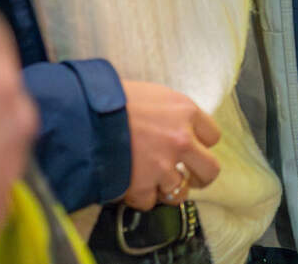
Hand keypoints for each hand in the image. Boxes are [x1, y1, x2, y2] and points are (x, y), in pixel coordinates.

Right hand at [119, 80, 222, 210]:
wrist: (85, 115)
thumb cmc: (112, 97)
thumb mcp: (150, 94)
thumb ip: (169, 113)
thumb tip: (171, 124)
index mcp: (185, 111)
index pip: (213, 136)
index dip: (201, 143)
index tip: (192, 147)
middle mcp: (181, 139)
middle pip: (210, 170)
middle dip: (199, 176)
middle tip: (187, 176)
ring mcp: (163, 165)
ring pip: (180, 192)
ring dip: (166, 189)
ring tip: (152, 182)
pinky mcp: (143, 186)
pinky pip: (150, 202)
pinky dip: (140, 197)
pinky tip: (131, 185)